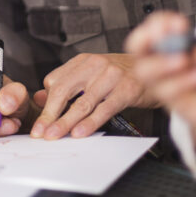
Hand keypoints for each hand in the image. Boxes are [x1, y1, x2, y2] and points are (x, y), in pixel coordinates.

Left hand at [29, 52, 155, 140]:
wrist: (156, 67)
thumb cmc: (122, 74)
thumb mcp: (92, 74)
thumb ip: (66, 84)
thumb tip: (38, 97)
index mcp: (83, 61)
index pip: (55, 81)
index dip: (46, 103)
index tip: (39, 122)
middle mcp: (95, 65)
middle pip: (63, 90)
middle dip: (49, 114)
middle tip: (40, 132)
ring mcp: (111, 76)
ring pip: (82, 102)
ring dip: (66, 122)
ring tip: (55, 135)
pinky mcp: (126, 89)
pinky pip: (104, 109)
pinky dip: (90, 123)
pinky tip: (80, 133)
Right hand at [125, 11, 195, 155]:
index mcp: (167, 44)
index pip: (153, 27)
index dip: (160, 22)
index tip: (179, 24)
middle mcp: (158, 60)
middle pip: (136, 45)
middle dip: (145, 38)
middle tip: (165, 36)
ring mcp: (159, 80)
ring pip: (144, 71)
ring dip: (162, 63)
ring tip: (184, 60)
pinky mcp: (167, 99)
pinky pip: (166, 90)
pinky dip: (184, 81)